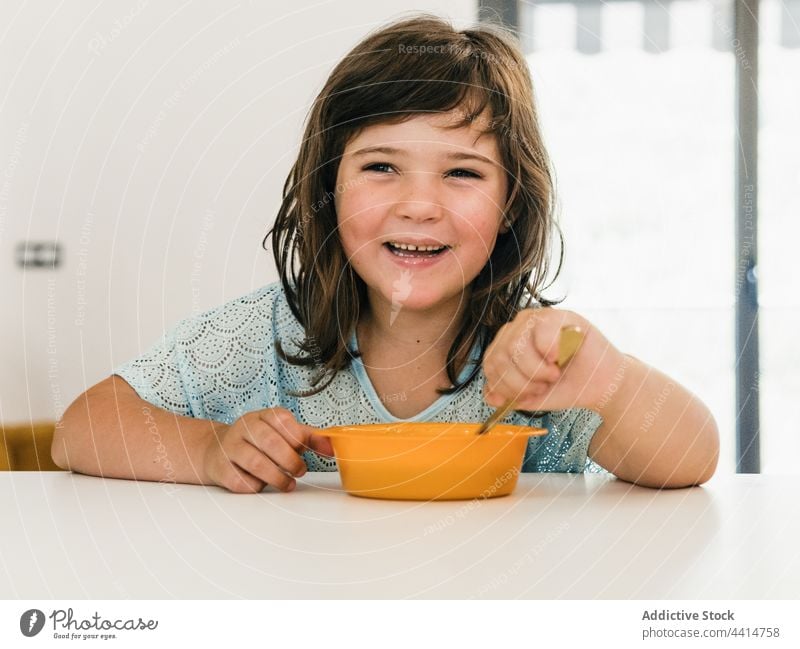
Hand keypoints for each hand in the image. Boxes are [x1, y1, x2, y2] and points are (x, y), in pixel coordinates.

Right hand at [202, 408, 333, 492]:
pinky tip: (263, 484)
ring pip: (256, 463)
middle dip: (290, 460)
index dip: (297, 437)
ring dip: (277, 477)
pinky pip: (242, 481)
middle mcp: (244, 427)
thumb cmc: (258, 443)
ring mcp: (230, 447)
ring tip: (288, 483)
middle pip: (270, 442)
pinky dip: (257, 486)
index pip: (282, 420)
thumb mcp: (283, 434)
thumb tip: (332, 447)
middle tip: (300, 471)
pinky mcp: (221, 469)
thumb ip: (308, 438)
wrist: (216, 451)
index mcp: (262, 415)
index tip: (304, 450)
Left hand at [482, 308, 624, 411]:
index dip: (507, 387)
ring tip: (554, 374)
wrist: (602, 385)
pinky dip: (549, 351)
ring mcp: (533, 319)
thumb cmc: (567, 387)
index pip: (490, 366)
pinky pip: (539, 330)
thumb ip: (509, 396)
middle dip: (522, 383)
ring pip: (515, 346)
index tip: (529, 396)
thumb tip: (490, 395)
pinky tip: (559, 358)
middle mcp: (515, 330)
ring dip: (536, 370)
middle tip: (544, 386)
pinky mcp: (556, 315)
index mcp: (505, 348)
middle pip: (499, 357)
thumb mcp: (533, 397)